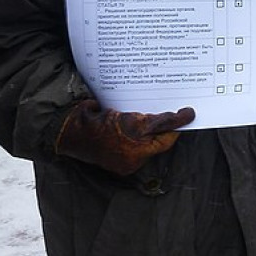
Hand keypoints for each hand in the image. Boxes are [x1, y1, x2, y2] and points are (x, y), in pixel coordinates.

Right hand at [54, 99, 194, 175]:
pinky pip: (126, 122)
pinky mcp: (108, 133)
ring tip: (152, 98)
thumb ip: (162, 122)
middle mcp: (128, 155)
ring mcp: (117, 145)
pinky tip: (134, 99)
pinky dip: (131, 111)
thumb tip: (186, 116)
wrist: (69, 127)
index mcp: (135, 158)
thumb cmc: (101, 130)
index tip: (186, 111)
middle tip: (170, 101)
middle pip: (153, 135)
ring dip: (146, 113)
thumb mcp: (136, 125)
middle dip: (160, 119)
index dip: (175, 126)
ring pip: (140, 127)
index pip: (164, 141)